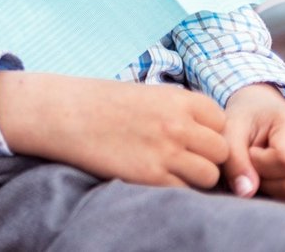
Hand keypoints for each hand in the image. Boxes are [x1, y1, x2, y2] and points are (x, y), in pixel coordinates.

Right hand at [0, 72, 229, 189]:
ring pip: (209, 175)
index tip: (192, 136)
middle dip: (208, 157)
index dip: (210, 131)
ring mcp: (165, 152)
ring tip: (171, 170)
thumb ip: (177, 110)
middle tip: (185, 157)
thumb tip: (203, 134)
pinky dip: (175, 189)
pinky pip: (184, 191)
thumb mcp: (145, 94)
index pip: (222, 122)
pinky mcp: (150, 176)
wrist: (62, 113)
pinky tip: (154, 177)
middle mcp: (177, 124)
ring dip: (196, 177)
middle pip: (221, 151)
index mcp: (177, 98)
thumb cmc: (99, 101)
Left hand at [221, 83, 284, 210]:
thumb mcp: (230, 131)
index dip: (261, 165)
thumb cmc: (247, 123)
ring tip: (271, 173)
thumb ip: (234, 159)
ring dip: (282, 196)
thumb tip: (247, 192)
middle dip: (269, 184)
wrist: (266, 116)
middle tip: (258, 166)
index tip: (251, 151)